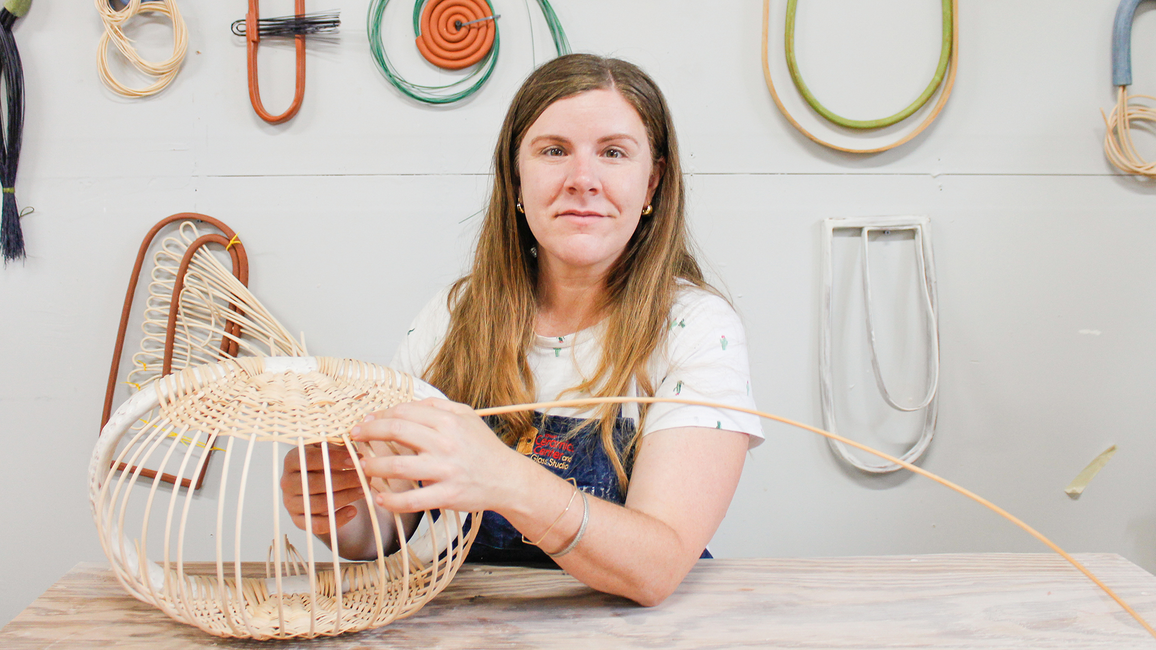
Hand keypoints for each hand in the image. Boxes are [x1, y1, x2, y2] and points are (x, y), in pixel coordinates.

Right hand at [280, 443, 365, 536]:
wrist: (315, 484)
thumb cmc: (324, 463)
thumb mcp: (328, 449)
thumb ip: (337, 447)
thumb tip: (354, 450)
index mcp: (292, 460)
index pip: (309, 458)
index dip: (333, 459)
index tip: (355, 460)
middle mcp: (287, 482)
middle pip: (314, 483)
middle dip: (343, 480)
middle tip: (363, 477)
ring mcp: (291, 503)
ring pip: (317, 504)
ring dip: (344, 497)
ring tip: (363, 491)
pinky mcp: (298, 520)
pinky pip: (317, 524)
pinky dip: (336, 519)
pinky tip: (353, 511)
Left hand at [351, 398, 524, 513]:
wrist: (507, 478)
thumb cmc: (484, 447)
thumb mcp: (467, 416)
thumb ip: (438, 406)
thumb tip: (408, 405)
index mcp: (448, 421)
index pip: (404, 412)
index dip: (380, 415)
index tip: (367, 421)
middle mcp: (446, 443)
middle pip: (397, 432)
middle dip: (369, 432)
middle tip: (354, 437)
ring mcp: (445, 470)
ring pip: (398, 466)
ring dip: (373, 466)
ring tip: (363, 467)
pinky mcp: (447, 496)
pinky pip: (412, 500)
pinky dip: (391, 501)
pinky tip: (379, 499)